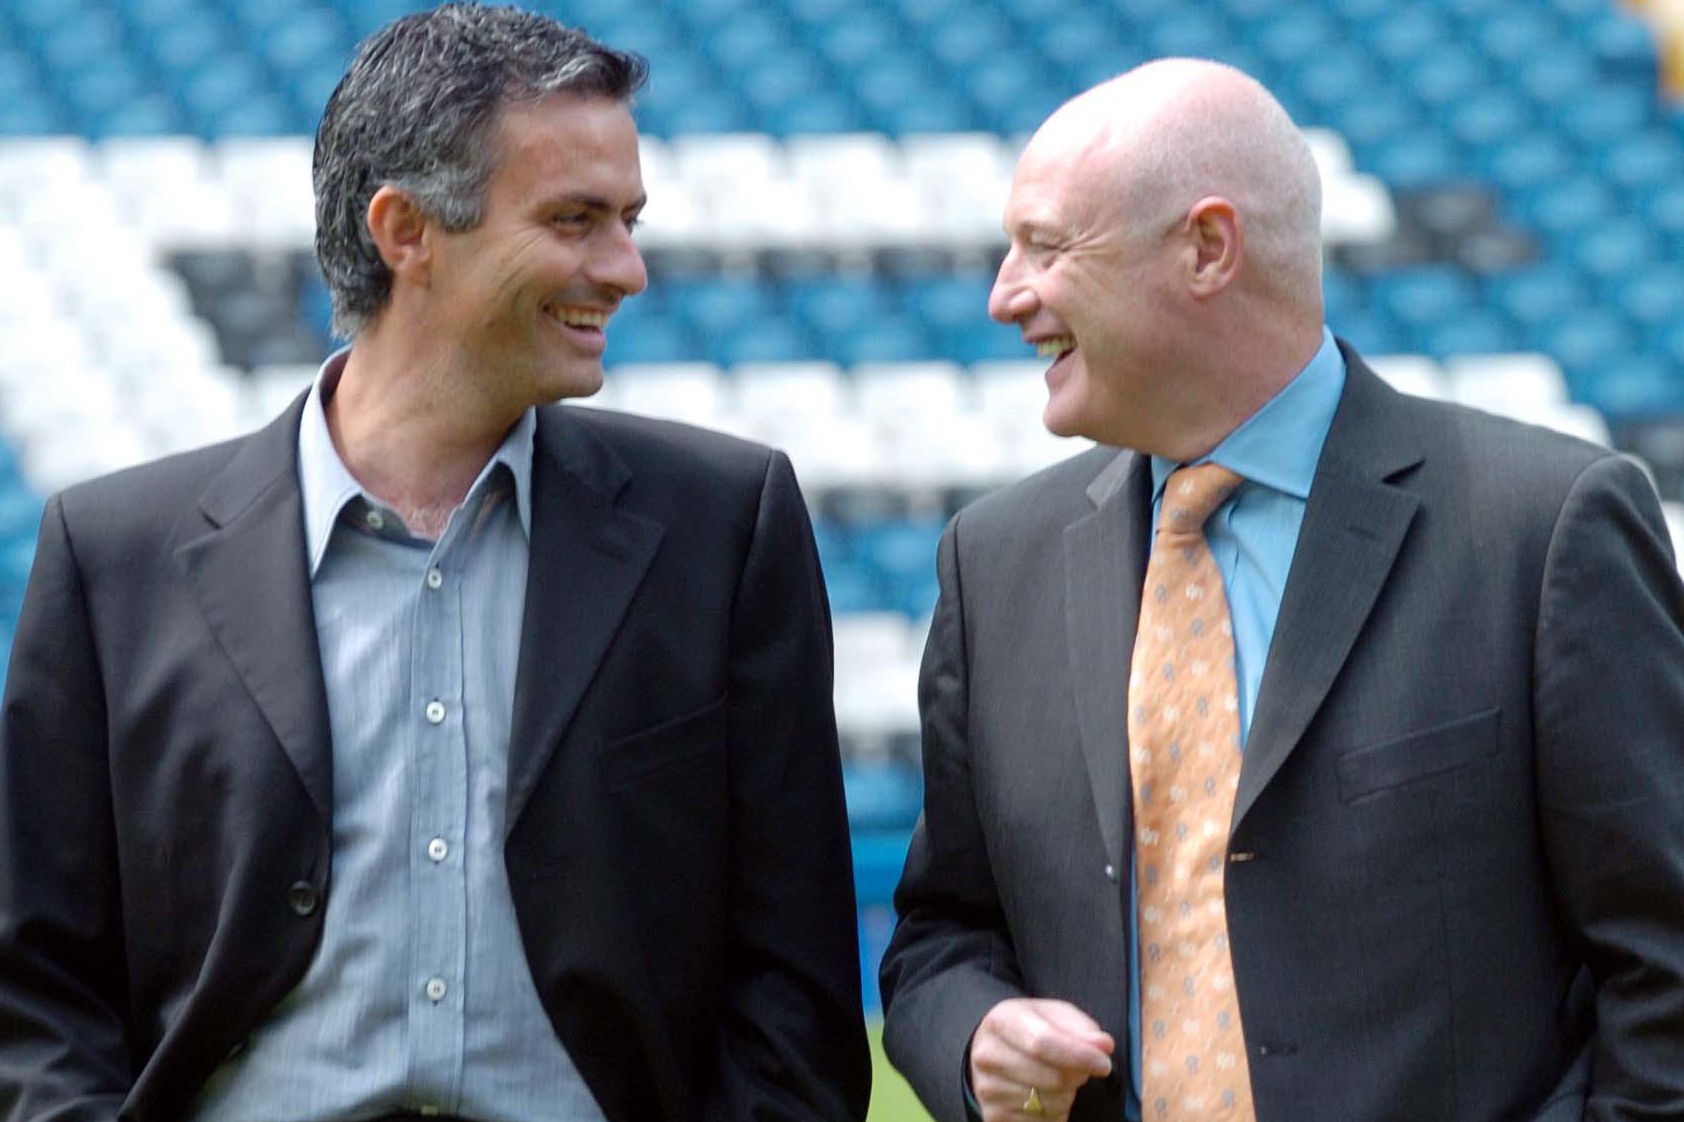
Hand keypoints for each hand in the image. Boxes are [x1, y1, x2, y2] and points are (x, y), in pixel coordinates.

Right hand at [969, 998, 1114, 1120]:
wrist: (995, 1050)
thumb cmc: (1031, 1030)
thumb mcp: (1055, 1015)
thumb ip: (1082, 1028)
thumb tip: (1103, 1046)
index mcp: (1001, 1021)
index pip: (1043, 1042)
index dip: (1079, 1056)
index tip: (1104, 1064)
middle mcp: (988, 1055)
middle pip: (1052, 1077)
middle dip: (1078, 1075)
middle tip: (1079, 1067)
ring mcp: (987, 1089)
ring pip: (1051, 1103)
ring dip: (1067, 1094)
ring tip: (1057, 1078)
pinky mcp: (994, 1116)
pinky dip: (1055, 1112)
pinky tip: (1046, 1095)